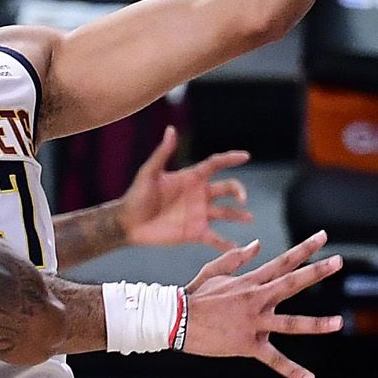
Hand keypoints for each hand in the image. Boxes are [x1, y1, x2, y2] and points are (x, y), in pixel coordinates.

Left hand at [117, 126, 252, 251]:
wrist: (128, 222)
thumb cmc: (137, 195)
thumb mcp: (149, 172)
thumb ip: (162, 153)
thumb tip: (171, 129)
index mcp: (190, 178)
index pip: (215, 165)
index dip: (230, 159)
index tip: (245, 156)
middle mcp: (199, 194)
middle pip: (226, 188)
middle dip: (238, 190)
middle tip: (243, 198)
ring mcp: (199, 214)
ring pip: (226, 213)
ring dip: (239, 215)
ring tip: (250, 218)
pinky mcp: (195, 233)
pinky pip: (215, 239)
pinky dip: (226, 244)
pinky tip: (237, 247)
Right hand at [180, 230, 343, 377]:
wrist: (175, 319)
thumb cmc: (194, 295)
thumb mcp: (214, 270)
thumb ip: (237, 257)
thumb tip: (257, 244)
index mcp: (250, 281)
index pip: (283, 261)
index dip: (305, 249)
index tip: (324, 237)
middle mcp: (256, 299)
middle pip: (292, 283)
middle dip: (317, 272)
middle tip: (339, 261)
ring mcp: (253, 322)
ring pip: (290, 323)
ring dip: (316, 324)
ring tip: (339, 322)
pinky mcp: (248, 345)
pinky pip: (274, 359)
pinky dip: (292, 370)